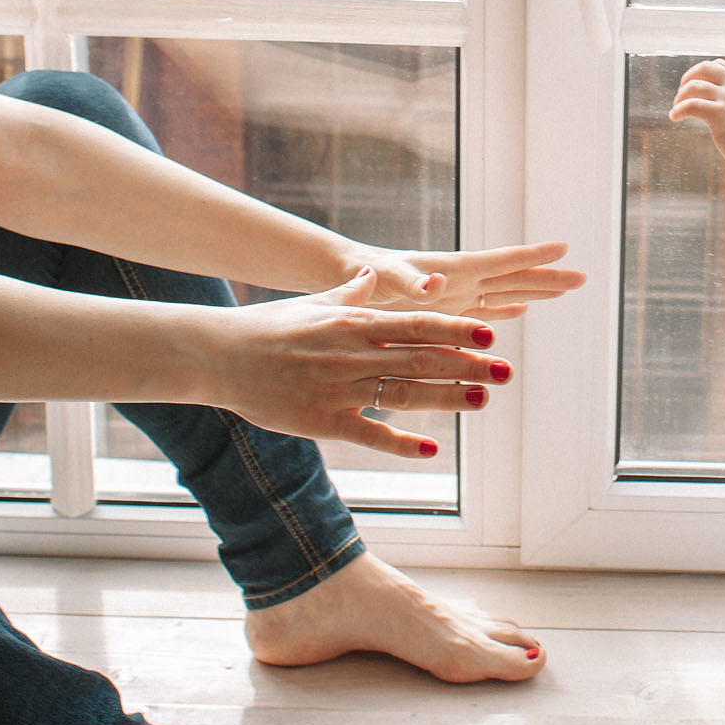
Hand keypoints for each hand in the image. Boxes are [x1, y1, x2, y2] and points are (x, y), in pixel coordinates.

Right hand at [205, 282, 511, 458]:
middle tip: (506, 370)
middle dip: (467, 364)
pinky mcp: (322, 421)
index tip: (491, 333)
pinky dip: (402, 443)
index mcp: (355, 321)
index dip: (457, 329)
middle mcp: (352, 352)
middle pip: (421, 359)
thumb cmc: (267, 327)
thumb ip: (349, 293)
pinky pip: (369, 434)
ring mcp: (338, 387)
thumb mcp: (312, 303)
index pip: (417, 324)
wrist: (219, 355)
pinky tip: (432, 450)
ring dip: (447, 397)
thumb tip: (373, 274)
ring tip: (484, 399)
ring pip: (403, 393)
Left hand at [328, 241, 583, 318]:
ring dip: (532, 292)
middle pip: (513, 277)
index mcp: (454, 268)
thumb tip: (437, 285)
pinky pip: (482, 310)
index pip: (503, 261)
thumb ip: (412, 283)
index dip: (534, 256)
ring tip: (563, 289)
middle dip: (547, 278)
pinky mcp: (443, 310)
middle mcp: (460, 279)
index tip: (565, 247)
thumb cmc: (361, 275)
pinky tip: (517, 312)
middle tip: (583, 277)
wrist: (341, 277)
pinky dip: (502, 311)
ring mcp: (454, 294)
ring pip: (504, 293)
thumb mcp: (386, 278)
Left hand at [670, 58, 724, 167]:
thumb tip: (719, 104)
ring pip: (694, 85)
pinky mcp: (718, 113)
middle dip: (689, 76)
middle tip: (681, 91)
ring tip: (676, 108)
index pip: (719, 65)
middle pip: (705, 67)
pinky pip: (690, 105)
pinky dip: (678, 110)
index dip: (703, 72)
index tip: (695, 84)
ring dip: (680, 96)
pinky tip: (675, 117)